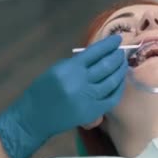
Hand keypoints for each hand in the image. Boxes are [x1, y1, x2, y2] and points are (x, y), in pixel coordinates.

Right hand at [0, 35, 127, 157]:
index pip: (94, 52)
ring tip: (123, 64)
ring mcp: (87, 98)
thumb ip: (75, 63)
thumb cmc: (42, 91)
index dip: (108, 45)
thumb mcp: (55, 70)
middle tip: (122, 52)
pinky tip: (120, 82)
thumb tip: (97, 56)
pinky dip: (118, 88)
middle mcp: (80, 82)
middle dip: (117, 57)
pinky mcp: (92, 112)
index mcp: (69, 68)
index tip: (117, 40)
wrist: (34, 117)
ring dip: (120, 71)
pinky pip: (111, 98)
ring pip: (112, 81)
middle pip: (106, 66)